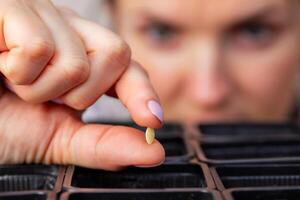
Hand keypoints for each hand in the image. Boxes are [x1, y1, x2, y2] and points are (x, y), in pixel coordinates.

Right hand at [0, 0, 164, 169]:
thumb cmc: (4, 121)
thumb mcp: (59, 137)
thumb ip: (104, 144)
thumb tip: (153, 154)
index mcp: (84, 56)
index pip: (129, 68)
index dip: (142, 93)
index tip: (151, 121)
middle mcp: (72, 29)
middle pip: (117, 55)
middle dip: (79, 94)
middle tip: (45, 97)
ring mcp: (46, 14)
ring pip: (77, 61)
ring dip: (41, 89)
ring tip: (15, 82)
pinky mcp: (16, 7)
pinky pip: (40, 48)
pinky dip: (17, 72)